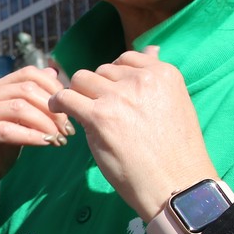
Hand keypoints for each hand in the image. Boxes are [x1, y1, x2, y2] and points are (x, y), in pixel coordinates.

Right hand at [0, 66, 71, 214]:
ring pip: (18, 107)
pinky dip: (30, 136)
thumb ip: (33, 102)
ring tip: (59, 139)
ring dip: (45, 123)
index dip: (53, 88)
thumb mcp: (21, 124)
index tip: (70, 110)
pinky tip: (45, 143)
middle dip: (53, 109)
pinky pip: (6, 130)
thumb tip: (53, 72)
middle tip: (68, 130)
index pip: (28, 74)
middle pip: (25, 89)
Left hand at [51, 46, 216, 222]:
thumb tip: (152, 48)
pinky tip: (59, 111)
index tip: (111, 94)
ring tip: (79, 113)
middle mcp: (141, 79)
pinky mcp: (98, 116)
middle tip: (97, 111)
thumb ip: (155, 79)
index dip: (114, 77)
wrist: (175, 184)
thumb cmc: (176, 152)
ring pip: (81, 79)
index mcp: (163, 73)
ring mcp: (119, 96)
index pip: (126, 59)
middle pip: (102, 71)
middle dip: (96, 89)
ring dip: (78, 95)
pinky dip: (58, 103)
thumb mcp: (174, 104)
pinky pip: (66, 98)